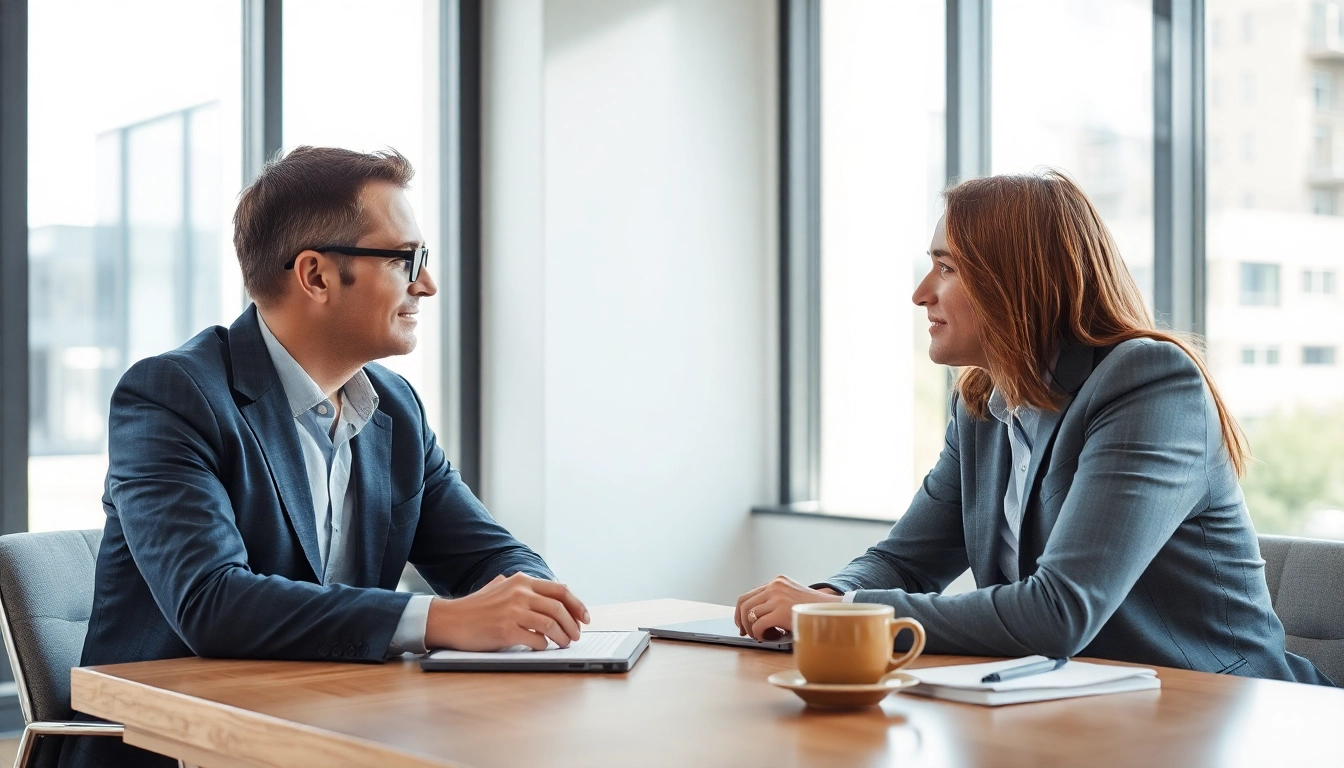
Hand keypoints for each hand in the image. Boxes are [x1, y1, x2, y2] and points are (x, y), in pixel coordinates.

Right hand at [425, 573, 589, 650]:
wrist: (450, 619)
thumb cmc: (475, 607)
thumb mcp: (500, 587)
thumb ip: (523, 587)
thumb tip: (552, 592)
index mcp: (522, 581)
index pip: (560, 591)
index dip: (577, 605)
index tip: (585, 618)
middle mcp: (520, 593)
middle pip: (559, 608)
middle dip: (573, 625)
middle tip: (576, 636)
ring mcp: (513, 612)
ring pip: (551, 624)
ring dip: (562, 637)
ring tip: (564, 644)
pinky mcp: (506, 631)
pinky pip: (536, 640)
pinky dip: (544, 646)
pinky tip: (543, 648)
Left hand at [734, 575, 841, 640]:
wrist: (834, 611)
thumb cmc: (814, 609)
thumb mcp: (793, 598)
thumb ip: (776, 601)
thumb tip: (755, 617)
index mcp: (777, 582)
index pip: (748, 594)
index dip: (740, 612)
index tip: (742, 624)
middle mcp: (775, 586)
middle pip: (743, 603)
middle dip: (741, 621)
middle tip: (746, 633)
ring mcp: (778, 597)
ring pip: (749, 614)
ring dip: (751, 629)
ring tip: (760, 636)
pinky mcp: (781, 611)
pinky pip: (758, 624)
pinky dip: (758, 634)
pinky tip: (766, 638)